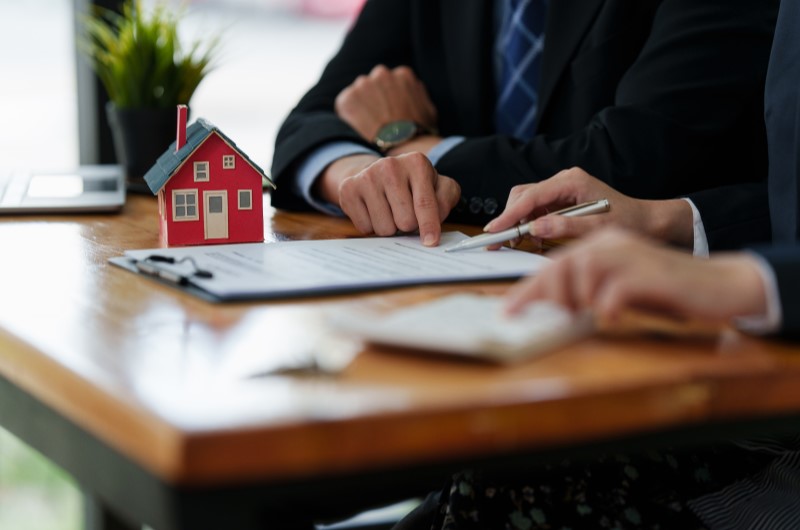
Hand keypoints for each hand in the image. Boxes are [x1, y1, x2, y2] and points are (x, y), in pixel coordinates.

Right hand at [319, 152, 460, 245]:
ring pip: (384, 228)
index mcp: (417, 162)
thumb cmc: (413, 185)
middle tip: (406, 214)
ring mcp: (367, 176)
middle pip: (405, 221)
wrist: (375, 173)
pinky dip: (372, 226)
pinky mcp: (349, 189)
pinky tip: (374, 211)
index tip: (431, 242)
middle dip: (408, 226)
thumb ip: (445, 199)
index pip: (425, 203)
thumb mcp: (437, 186)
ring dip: (390, 228)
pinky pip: (365, 228)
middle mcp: (390, 165)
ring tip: (390, 212)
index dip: (429, 226)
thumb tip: (436, 219)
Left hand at [335, 65, 437, 141]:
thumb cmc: (419, 131)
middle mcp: (382, 73)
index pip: (389, 82)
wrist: (404, 144)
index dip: (388, 98)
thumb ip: (417, 93)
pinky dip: (349, 115)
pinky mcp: (348, 98)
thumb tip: (412, 88)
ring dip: (361, 106)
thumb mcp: (428, 108)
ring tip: (369, 126)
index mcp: (403, 74)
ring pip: (358, 93)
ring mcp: (363, 84)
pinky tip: (360, 128)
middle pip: (372, 84)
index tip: (389, 111)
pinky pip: (344, 105)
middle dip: (374, 98)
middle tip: (378, 119)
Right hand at [484, 168, 693, 247]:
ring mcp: (562, 189)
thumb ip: (566, 227)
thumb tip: (536, 228)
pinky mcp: (561, 200)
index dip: (509, 215)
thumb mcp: (599, 228)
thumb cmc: (629, 222)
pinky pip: (536, 209)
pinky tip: (531, 240)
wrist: (647, 221)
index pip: (530, 197)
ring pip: (526, 202)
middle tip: (498, 242)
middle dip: (508, 218)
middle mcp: (564, 181)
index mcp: (571, 181)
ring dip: (517, 222)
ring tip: (513, 243)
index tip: (494, 231)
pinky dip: (529, 225)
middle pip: (523, 195)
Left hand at [505, 228, 767, 323]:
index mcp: (600, 244)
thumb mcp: (617, 287)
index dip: (527, 290)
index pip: (552, 264)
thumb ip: (585, 289)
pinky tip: (614, 317)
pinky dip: (606, 309)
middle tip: (558, 316)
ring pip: (580, 274)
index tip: (509, 313)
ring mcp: (629, 256)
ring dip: (578, 301)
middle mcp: (610, 244)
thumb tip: (551, 306)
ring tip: (590, 313)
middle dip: (547, 297)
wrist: (717, 285)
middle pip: (559, 265)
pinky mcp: (648, 274)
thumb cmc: (664, 290)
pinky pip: (611, 292)